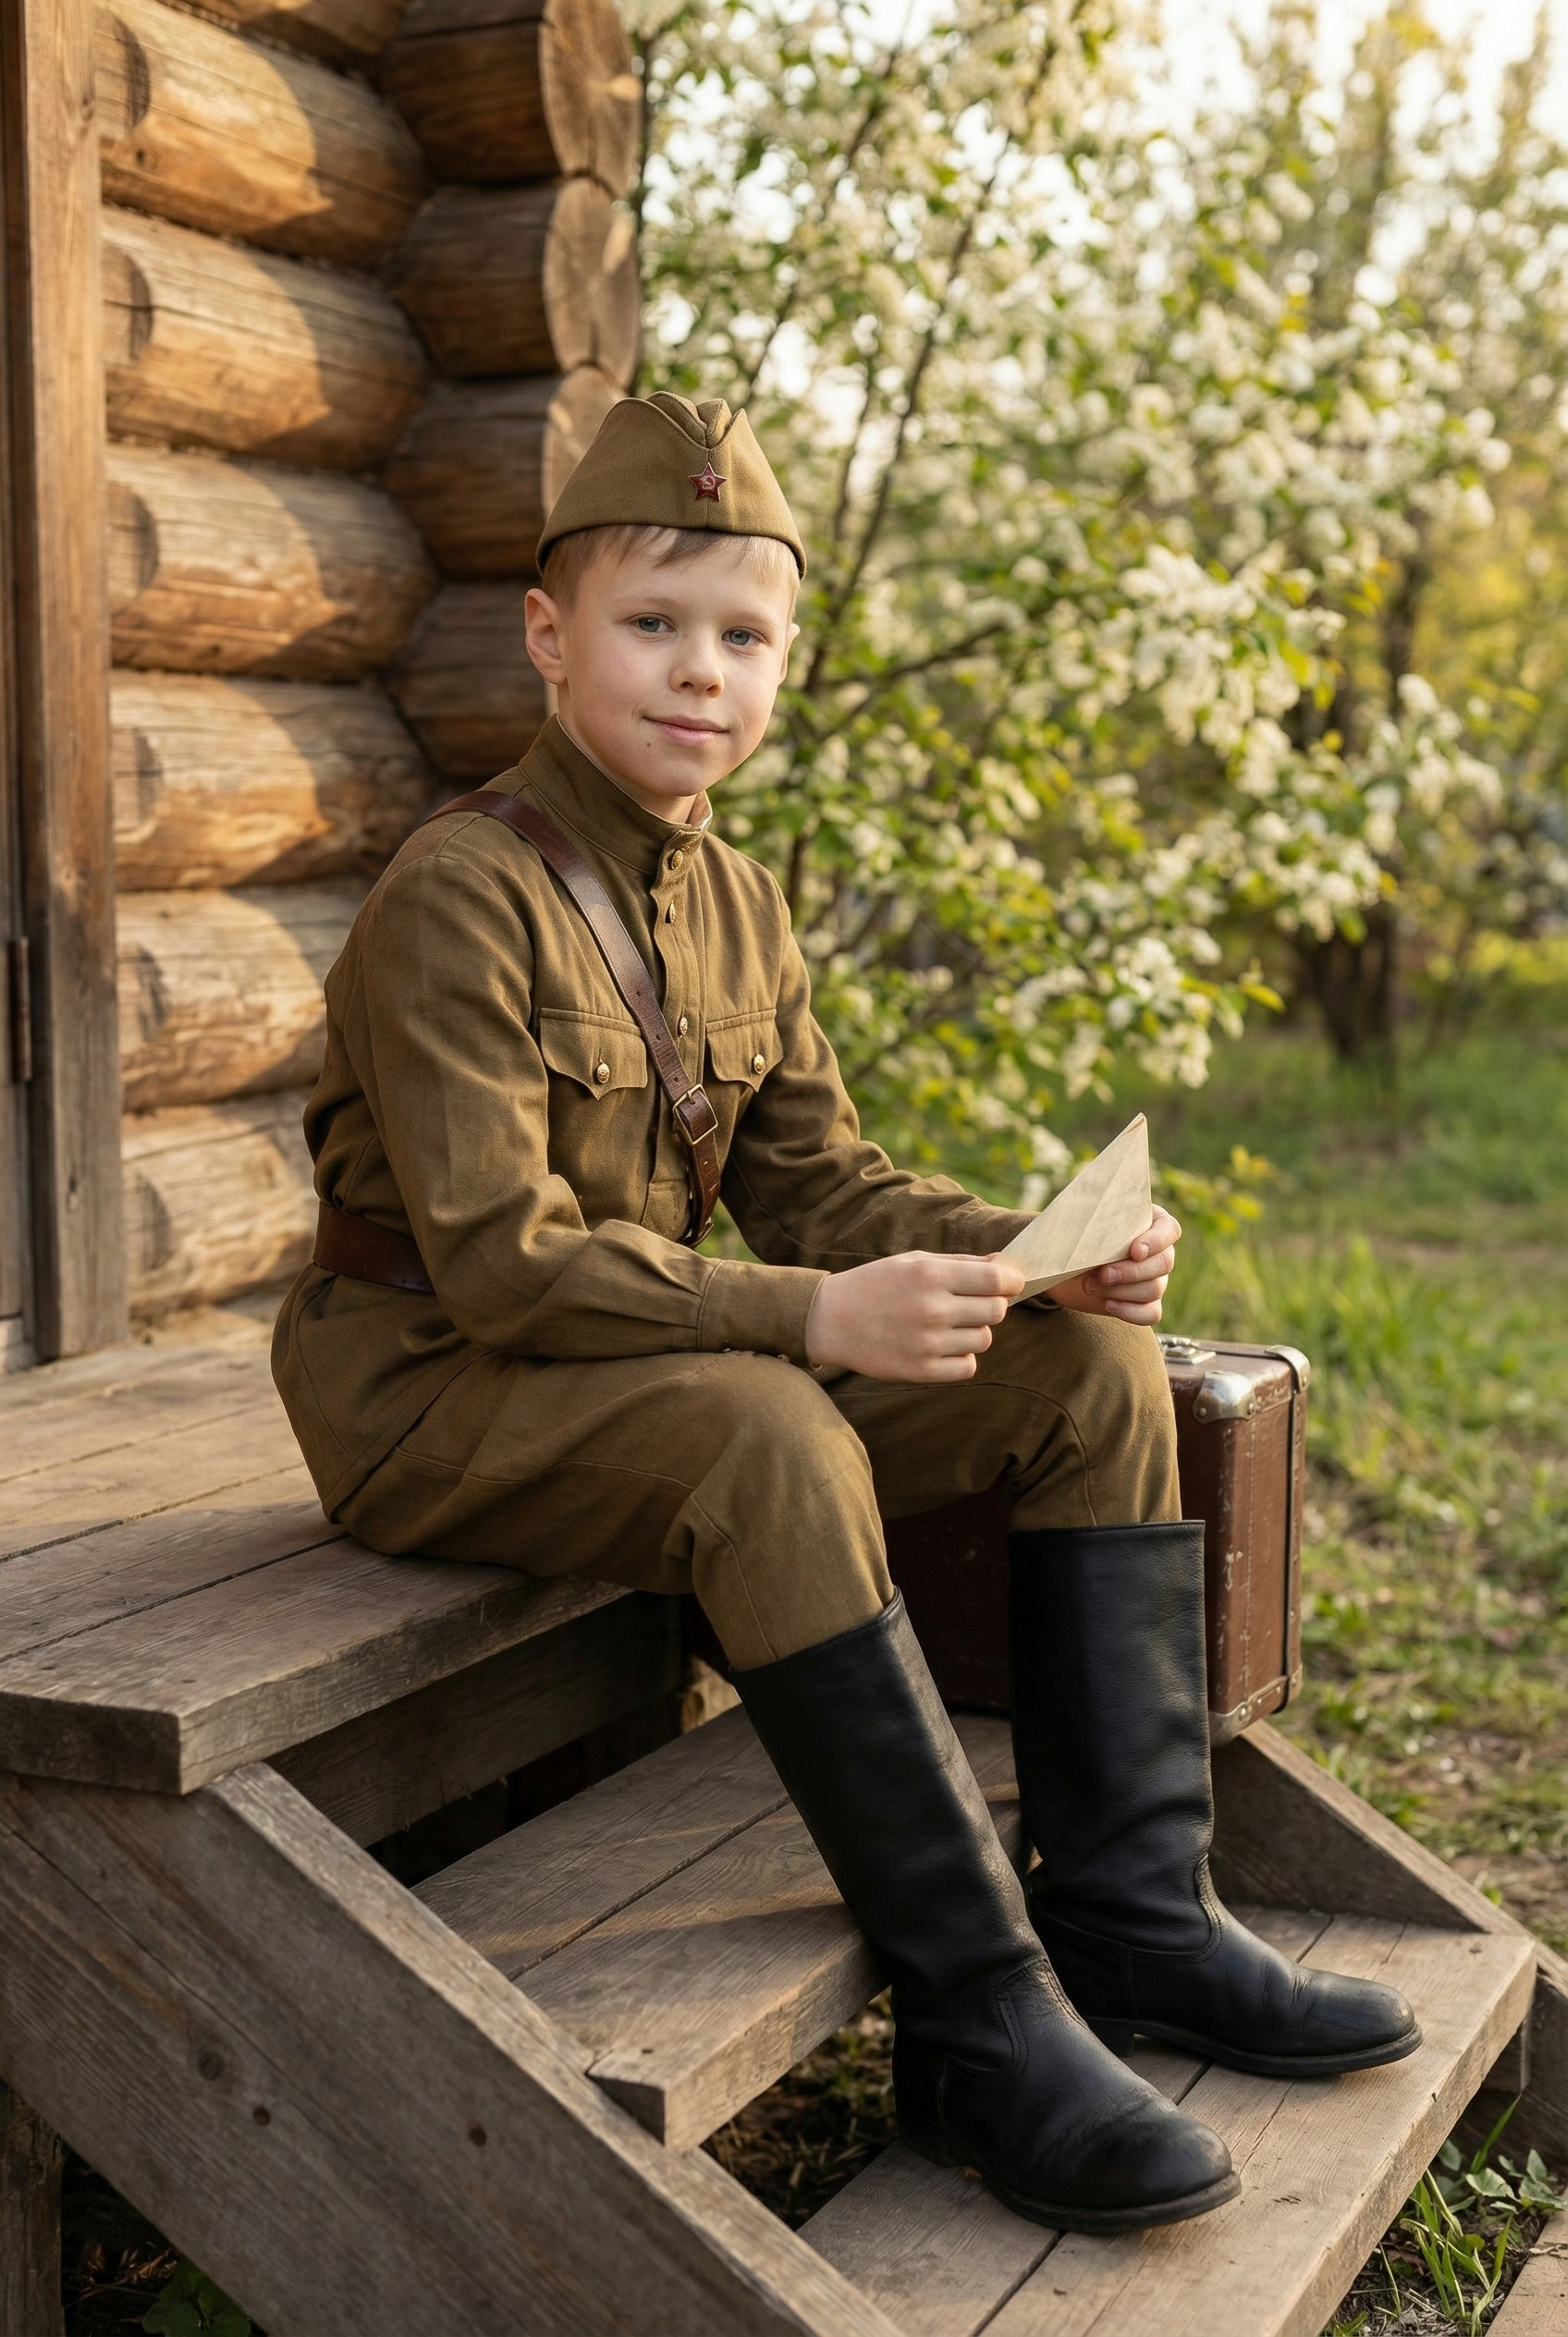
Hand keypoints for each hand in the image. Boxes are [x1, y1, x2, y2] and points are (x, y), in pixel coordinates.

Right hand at [805, 1251, 1026, 1381]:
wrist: (831, 1320)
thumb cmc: (877, 1284)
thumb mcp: (914, 1261)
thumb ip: (962, 1263)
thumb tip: (1006, 1265)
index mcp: (931, 1275)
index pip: (997, 1280)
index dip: (1012, 1280)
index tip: (1009, 1282)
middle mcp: (932, 1309)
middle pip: (996, 1311)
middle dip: (992, 1304)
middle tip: (971, 1303)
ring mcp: (927, 1343)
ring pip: (984, 1340)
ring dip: (973, 1331)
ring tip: (947, 1324)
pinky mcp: (921, 1371)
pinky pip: (967, 1366)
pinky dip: (962, 1357)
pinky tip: (943, 1346)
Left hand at [1052, 1207, 1181, 1326]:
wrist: (1062, 1267)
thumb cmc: (1074, 1238)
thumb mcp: (1078, 1225)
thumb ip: (1090, 1221)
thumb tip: (1088, 1226)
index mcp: (1149, 1223)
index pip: (1169, 1229)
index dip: (1156, 1241)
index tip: (1134, 1251)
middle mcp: (1158, 1252)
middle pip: (1163, 1263)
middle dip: (1131, 1271)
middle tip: (1103, 1274)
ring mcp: (1155, 1279)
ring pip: (1155, 1289)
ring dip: (1122, 1290)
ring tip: (1091, 1285)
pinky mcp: (1145, 1304)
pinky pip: (1152, 1313)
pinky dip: (1131, 1312)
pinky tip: (1108, 1304)